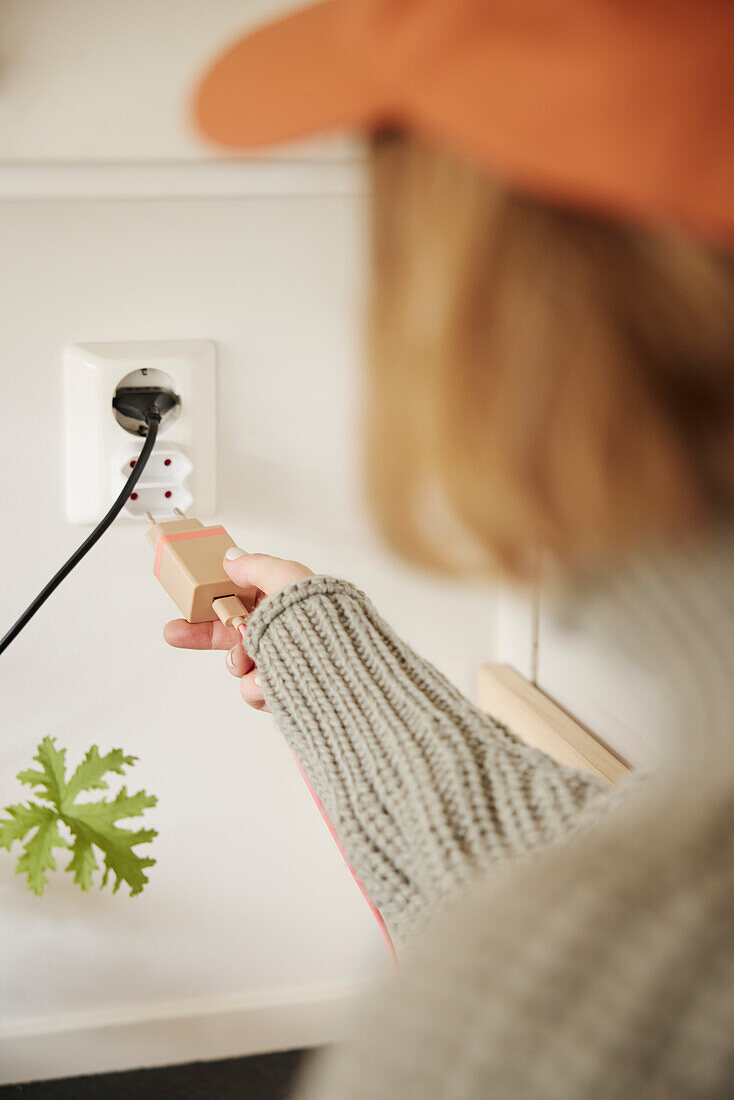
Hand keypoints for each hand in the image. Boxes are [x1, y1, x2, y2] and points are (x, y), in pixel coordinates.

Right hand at [163, 549, 312, 710]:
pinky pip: (252, 691)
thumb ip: (255, 566)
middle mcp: (280, 633)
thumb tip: (232, 558)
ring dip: (239, 662)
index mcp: (281, 603)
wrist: (341, 668)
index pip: (238, 600)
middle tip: (175, 632)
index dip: (211, 602)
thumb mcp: (286, 577)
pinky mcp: (282, 691)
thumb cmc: (319, 619)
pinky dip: (259, 687)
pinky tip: (271, 681)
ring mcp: (280, 662)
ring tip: (250, 660)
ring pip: (238, 665)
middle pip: (229, 634)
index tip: (189, 604)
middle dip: (203, 634)